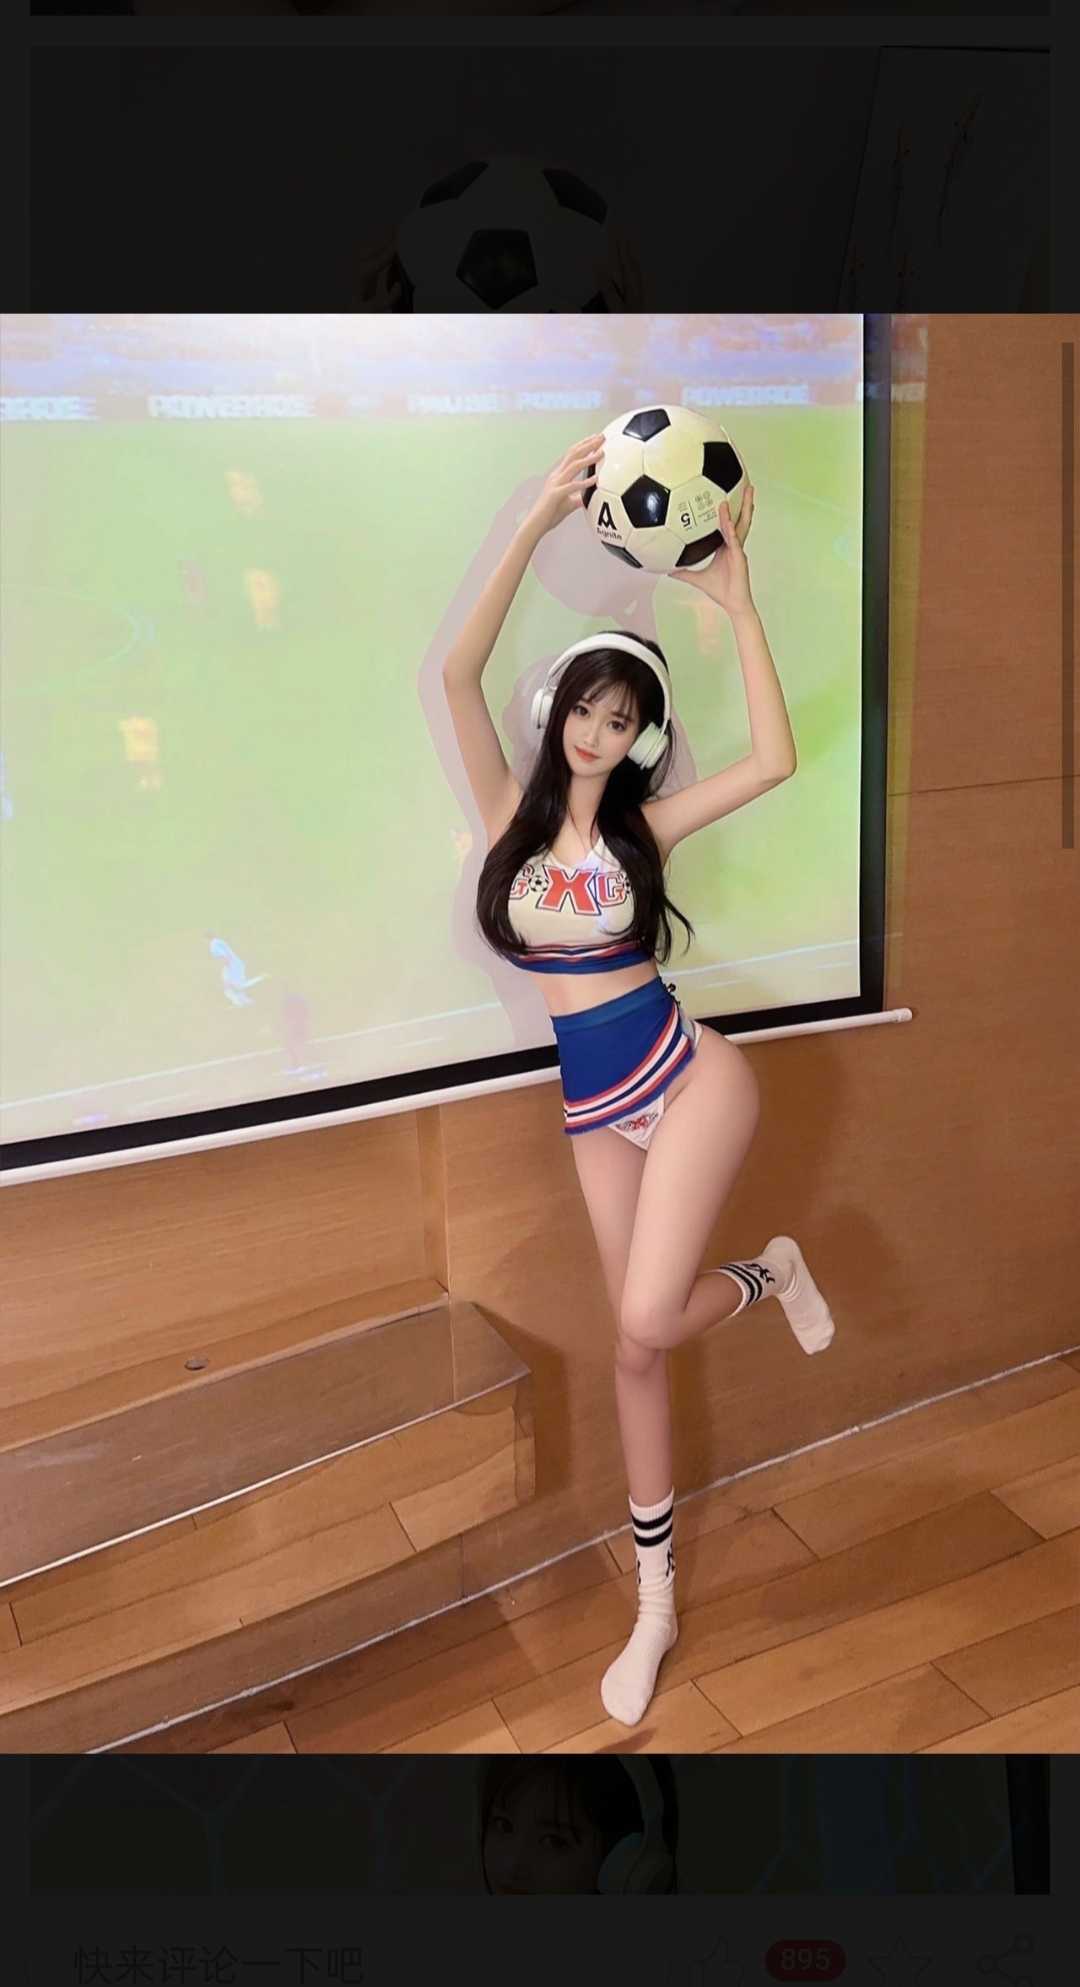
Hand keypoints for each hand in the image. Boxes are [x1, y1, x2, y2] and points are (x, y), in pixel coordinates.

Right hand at [525, 433, 604, 537]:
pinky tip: (595, 479)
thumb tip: (590, 495)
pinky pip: (572, 486)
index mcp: (559, 475)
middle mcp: (557, 476)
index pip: (572, 454)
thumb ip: (579, 497)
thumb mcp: (568, 503)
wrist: (535, 525)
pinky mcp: (556, 495)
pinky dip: (584, 482)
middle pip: (573, 454)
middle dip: (588, 444)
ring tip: (601, 452)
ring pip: (573, 466)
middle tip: (601, 436)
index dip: (584, 444)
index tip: (595, 438)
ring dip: (588, 458)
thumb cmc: (550, 514)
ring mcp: (555, 484)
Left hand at [668, 484, 755, 616]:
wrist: (733, 604)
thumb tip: (666, 568)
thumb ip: (682, 572)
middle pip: (738, 518)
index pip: (726, 523)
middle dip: (742, 501)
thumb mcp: (695, 578)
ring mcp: (738, 548)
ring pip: (741, 523)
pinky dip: (730, 527)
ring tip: (746, 490)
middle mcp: (733, 544)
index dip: (727, 509)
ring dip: (744, 507)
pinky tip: (727, 516)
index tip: (724, 493)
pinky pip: (733, 538)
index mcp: (725, 546)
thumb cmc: (720, 591)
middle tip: (744, 483)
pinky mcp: (739, 556)